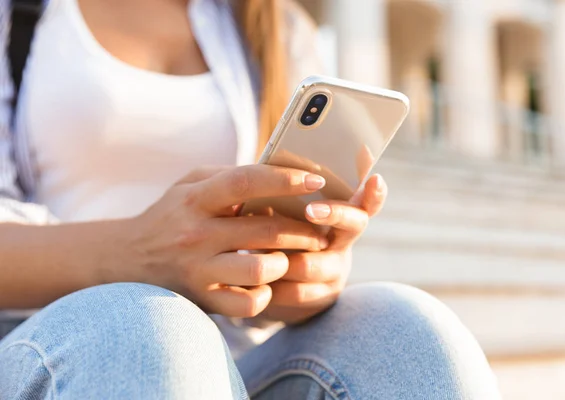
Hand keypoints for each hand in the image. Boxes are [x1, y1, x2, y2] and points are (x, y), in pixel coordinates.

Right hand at [110, 165, 328, 317]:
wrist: (127, 259)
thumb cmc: (170, 215)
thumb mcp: (189, 184)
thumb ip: (230, 176)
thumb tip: (280, 173)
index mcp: (195, 200)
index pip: (245, 183)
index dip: (285, 179)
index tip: (316, 180)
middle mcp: (196, 235)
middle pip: (265, 230)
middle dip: (303, 230)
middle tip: (318, 231)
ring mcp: (199, 272)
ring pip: (261, 270)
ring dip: (283, 262)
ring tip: (286, 257)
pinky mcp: (203, 300)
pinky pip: (249, 304)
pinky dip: (265, 294)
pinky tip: (264, 283)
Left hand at [258, 174, 387, 323]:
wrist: (271, 286)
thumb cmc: (275, 237)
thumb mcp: (281, 216)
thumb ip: (281, 199)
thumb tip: (264, 181)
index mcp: (337, 214)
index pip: (365, 201)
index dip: (373, 193)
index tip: (375, 179)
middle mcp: (344, 241)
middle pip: (354, 224)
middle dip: (334, 213)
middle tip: (311, 209)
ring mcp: (336, 270)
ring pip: (309, 263)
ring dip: (279, 255)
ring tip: (253, 248)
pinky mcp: (322, 297)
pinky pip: (295, 290)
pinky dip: (271, 281)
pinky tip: (254, 276)